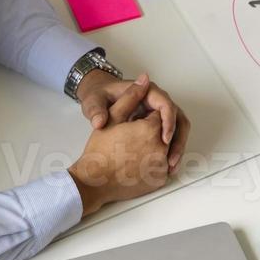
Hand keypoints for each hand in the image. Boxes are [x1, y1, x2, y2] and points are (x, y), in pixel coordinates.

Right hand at [68, 77, 174, 215]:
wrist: (93, 181)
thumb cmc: (99, 149)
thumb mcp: (111, 117)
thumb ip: (130, 97)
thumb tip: (145, 79)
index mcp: (151, 128)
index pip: (159, 116)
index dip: (146, 118)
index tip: (133, 124)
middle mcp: (161, 147)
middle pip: (166, 133)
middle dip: (153, 133)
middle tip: (131, 141)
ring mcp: (162, 165)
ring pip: (167, 150)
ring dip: (156, 148)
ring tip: (134, 152)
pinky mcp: (160, 180)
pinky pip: (165, 168)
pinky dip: (156, 164)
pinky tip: (138, 164)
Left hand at [77, 71, 189, 167]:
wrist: (100, 100)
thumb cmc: (100, 97)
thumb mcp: (94, 101)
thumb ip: (96, 111)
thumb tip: (99, 122)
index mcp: (147, 92)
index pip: (166, 105)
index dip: (168, 122)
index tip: (164, 140)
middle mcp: (158, 102)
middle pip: (179, 119)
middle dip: (178, 140)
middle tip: (171, 159)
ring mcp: (160, 114)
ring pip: (179, 130)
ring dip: (177, 148)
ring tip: (170, 168)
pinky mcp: (158, 125)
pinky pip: (172, 137)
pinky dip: (171, 152)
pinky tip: (166, 167)